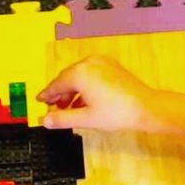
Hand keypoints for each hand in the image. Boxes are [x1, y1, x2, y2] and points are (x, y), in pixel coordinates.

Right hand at [37, 55, 154, 132]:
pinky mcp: (111, 66)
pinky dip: (84, 86)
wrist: (145, 108)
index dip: (47, 94)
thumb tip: (45, 121)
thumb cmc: (117, 113)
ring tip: (69, 108)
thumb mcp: (86, 119)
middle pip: (67, 78)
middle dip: (60, 93)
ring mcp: (101, 63)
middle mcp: (88, 63)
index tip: (39, 100)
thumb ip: (63, 119)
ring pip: (79, 76)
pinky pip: (91, 74)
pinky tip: (84, 101)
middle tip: (54, 108)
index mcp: (80, 74)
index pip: (57, 84)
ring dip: (72, 91)